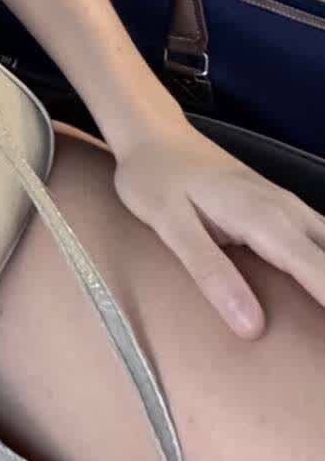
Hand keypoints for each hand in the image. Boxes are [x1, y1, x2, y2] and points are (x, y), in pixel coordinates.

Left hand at [112, 120, 324, 338]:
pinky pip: (322, 239)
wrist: (152, 133)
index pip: (322, 274)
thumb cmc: (155, 178)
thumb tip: (252, 328)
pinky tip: (320, 287)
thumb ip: (211, 274)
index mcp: (265, 220)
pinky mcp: (281, 208)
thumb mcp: (171, 226)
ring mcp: (288, 206)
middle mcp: (287, 211)